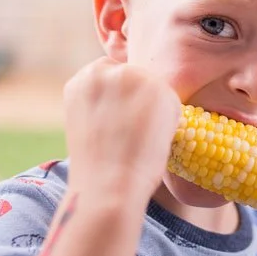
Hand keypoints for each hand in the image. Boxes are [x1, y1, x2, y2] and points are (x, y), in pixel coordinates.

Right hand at [62, 57, 181, 200]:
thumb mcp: (90, 122)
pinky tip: (152, 139)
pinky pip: (173, 102)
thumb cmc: (98, 166)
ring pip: (156, 88)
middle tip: (133, 135)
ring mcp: (131, 75)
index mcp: (83, 79)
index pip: (113, 75)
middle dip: (140, 102)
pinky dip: (170, 121)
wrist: (108, 185)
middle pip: (137, 78)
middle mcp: (104, 70)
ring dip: (156, 111)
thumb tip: (130, 99)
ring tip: (139, 139)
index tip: (120, 122)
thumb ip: (106, 102)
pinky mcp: (157, 87)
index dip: (122, 99)